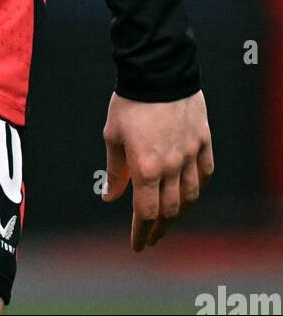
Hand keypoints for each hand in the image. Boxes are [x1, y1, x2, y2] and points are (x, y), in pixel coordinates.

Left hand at [102, 90, 213, 250]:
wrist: (157, 71)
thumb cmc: (130, 102)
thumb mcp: (113, 135)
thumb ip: (115, 170)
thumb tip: (110, 196)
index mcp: (146, 168)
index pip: (146, 212)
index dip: (141, 232)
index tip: (137, 244)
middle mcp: (172, 166)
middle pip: (170, 210)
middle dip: (159, 229)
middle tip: (151, 238)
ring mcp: (190, 154)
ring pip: (190, 196)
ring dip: (179, 214)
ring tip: (170, 222)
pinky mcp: (203, 141)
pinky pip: (205, 172)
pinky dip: (199, 187)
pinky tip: (191, 194)